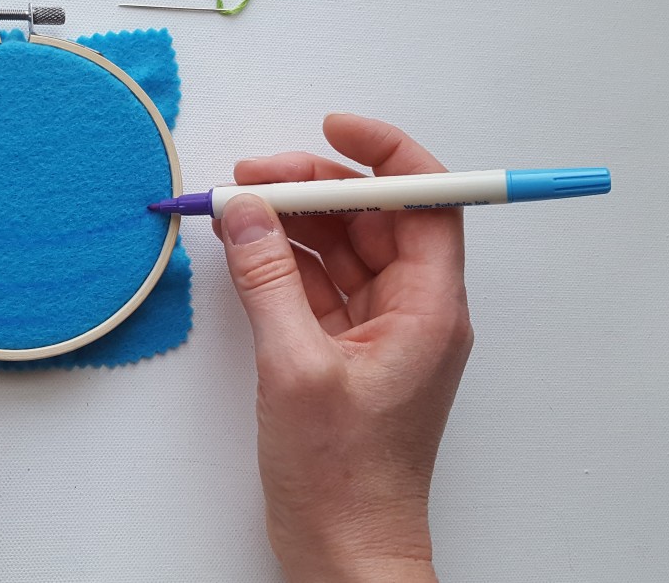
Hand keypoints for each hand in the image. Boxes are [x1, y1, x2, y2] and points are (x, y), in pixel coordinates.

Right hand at [216, 114, 471, 582]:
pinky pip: (321, 283)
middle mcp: (415, 311)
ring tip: (238, 205)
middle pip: (377, 217)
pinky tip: (247, 247)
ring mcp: (381, 331)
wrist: (346, 552)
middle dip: (319, 186)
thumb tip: (243, 210)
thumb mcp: (295, 366)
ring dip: (294, 222)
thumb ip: (268, 279)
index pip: (428, 200)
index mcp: (430, 309)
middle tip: (255, 176)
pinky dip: (285, 261)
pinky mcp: (347, 351)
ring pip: (345, 248)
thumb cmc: (345, 478)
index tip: (334, 127)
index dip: (387, 154)